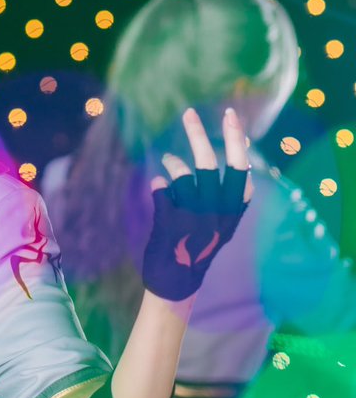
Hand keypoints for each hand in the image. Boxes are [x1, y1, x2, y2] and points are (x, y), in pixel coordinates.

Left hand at [142, 107, 252, 300]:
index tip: (231, 119)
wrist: (177, 283)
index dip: (237, 143)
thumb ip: (225, 202)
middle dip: (200, 135)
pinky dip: (159, 183)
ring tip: (167, 160)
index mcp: (232, 213)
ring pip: (185, 175)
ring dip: (174, 163)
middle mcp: (217, 214)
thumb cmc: (197, 250)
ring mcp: (194, 218)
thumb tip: (230, 174)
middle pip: (212, 164)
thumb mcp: (219, 227)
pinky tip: (157, 182)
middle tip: (189, 113)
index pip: (240, 171)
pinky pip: (163, 190)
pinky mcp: (172, 223)